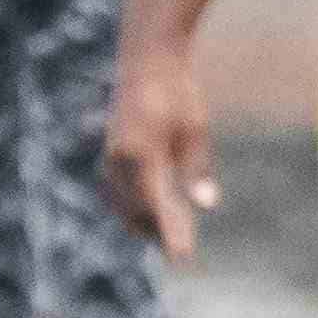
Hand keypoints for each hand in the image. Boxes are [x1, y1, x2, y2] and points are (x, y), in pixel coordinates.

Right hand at [104, 43, 218, 256]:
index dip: (170, 233)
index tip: (181, 258)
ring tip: (164, 234)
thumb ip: (197, 169)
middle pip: (136, 210)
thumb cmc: (178, 93)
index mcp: (143, 151)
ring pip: (122, 203)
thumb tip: (206, 205)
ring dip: (142, 221)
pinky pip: (116, 190)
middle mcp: (121, 156)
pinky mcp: (110, 152)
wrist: (147, 59)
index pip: (157, 204)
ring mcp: (111, 154)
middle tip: (179, 248)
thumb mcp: (195, 129)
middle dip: (156, 231)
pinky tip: (148, 212)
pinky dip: (130, 205)